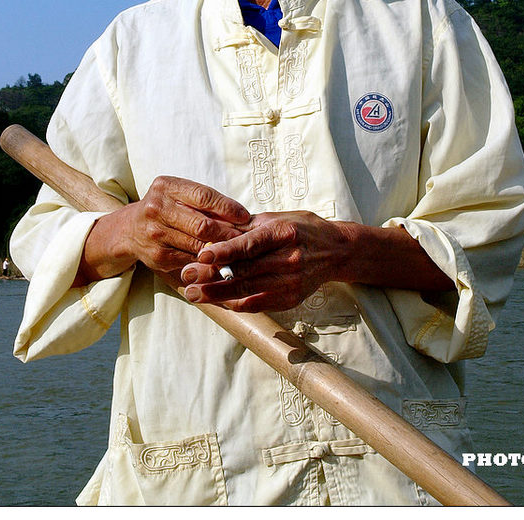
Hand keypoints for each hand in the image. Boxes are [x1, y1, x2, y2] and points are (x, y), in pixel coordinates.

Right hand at [73, 175, 250, 285]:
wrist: (129, 229)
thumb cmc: (164, 208)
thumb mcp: (178, 194)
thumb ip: (204, 202)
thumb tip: (241, 215)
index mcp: (166, 186)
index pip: (204, 196)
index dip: (228, 208)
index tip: (245, 216)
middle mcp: (157, 208)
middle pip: (202, 224)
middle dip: (228, 232)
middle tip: (246, 238)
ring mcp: (156, 233)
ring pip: (198, 244)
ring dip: (221, 249)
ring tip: (238, 250)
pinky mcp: (157, 256)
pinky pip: (190, 259)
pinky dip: (207, 260)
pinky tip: (219, 260)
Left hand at [179, 210, 348, 311]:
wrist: (337, 251)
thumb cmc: (302, 229)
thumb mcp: (277, 218)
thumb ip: (247, 227)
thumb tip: (214, 229)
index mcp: (284, 233)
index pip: (251, 244)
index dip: (226, 251)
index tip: (203, 254)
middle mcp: (289, 258)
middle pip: (245, 270)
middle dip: (212, 275)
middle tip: (186, 276)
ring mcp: (291, 282)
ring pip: (248, 291)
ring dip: (217, 294)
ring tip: (193, 293)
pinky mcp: (290, 299)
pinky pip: (257, 304)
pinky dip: (235, 304)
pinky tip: (216, 302)